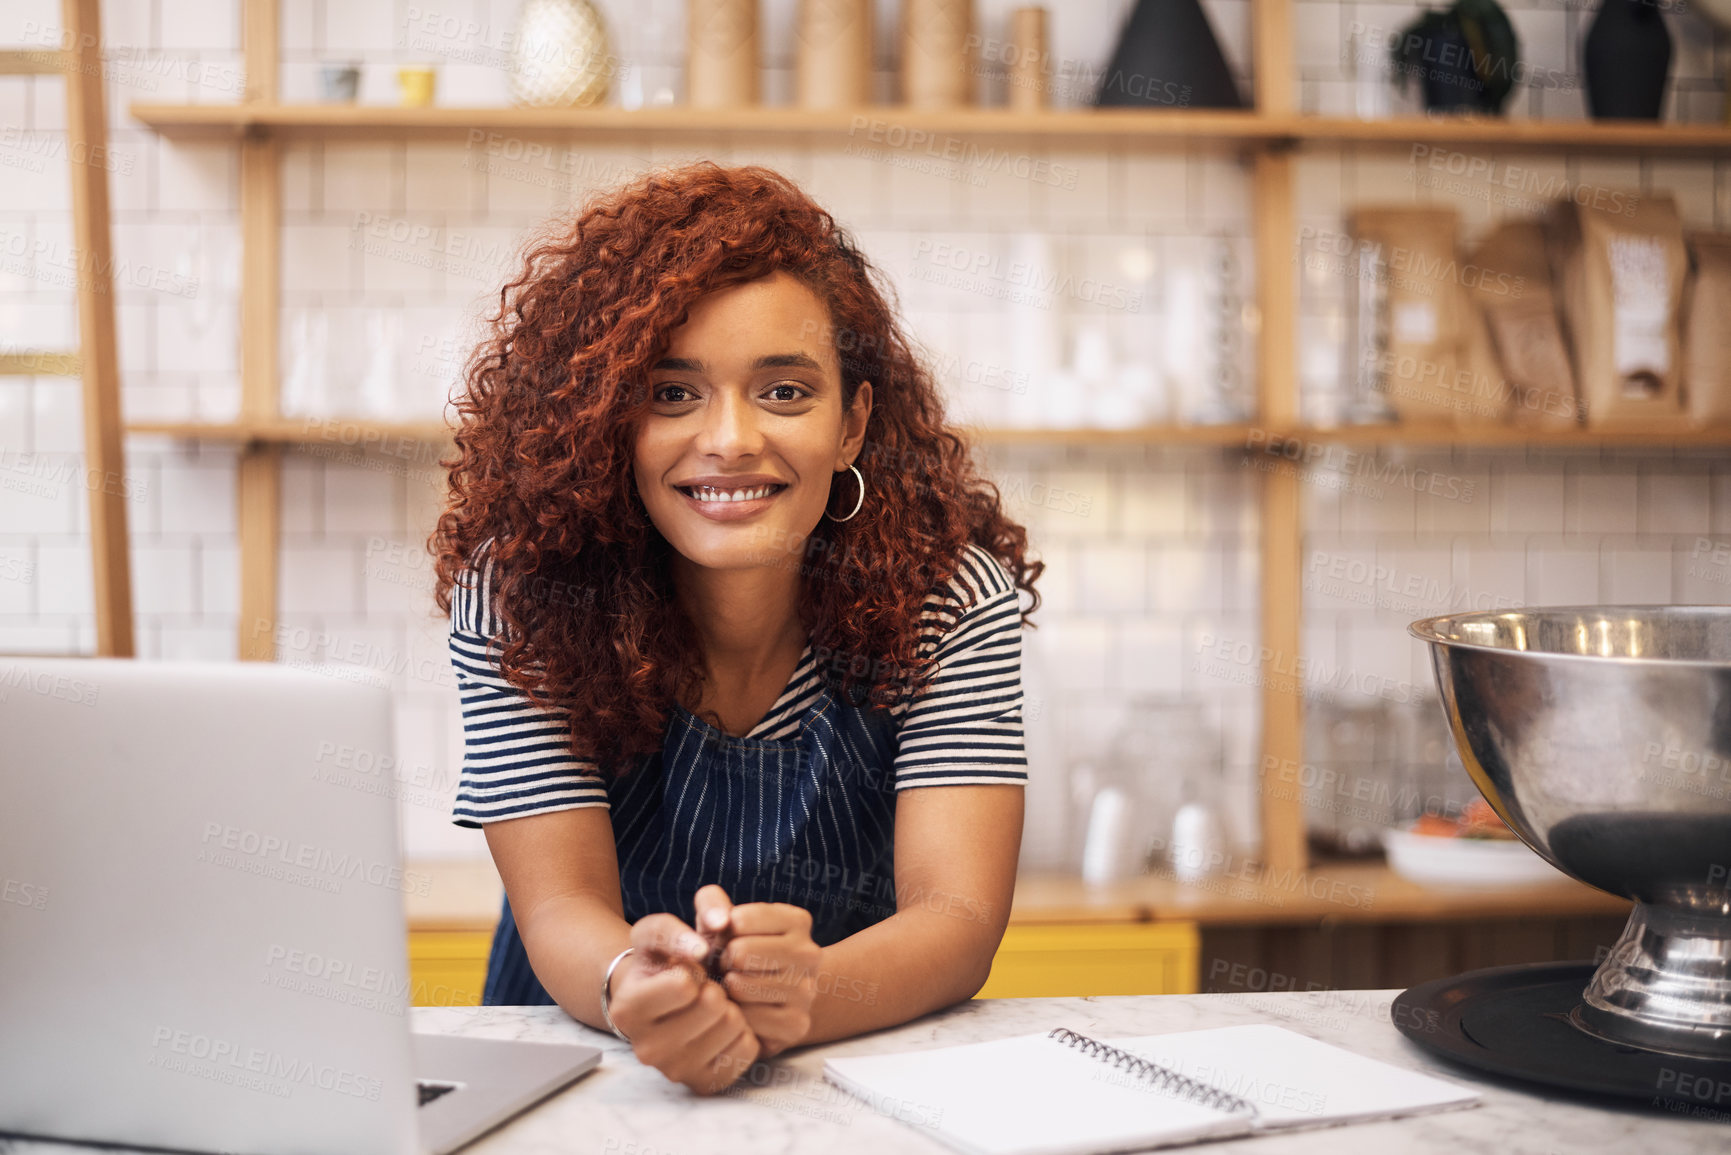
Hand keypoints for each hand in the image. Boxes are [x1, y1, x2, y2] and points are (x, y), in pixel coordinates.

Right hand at [606, 911, 760, 1093]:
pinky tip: (722, 1026)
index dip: (693, 968)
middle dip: (714, 987)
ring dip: (730, 1006)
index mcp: (628, 1010)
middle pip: (713, 1005)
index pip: (684, 984)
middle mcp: (647, 1049)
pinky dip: (744, 1031)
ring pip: (734, 1025)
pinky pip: (750, 1048)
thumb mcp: (658, 932)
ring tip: (710, 1006)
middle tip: (701, 989)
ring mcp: (676, 1071)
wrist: (659, 1002)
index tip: (685, 972)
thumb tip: (718, 922)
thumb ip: (681, 921)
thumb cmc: (661, 964)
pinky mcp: (705, 1083)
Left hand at [695, 884, 821, 1057]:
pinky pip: (747, 1020)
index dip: (721, 934)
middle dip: (722, 962)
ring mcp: (808, 990)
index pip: (739, 920)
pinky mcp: (797, 1024)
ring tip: (732, 989)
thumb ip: (712, 904)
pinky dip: (734, 1018)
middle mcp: (810, 953)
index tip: (728, 942)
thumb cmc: (733, 952)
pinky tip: (741, 1013)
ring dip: (724, 991)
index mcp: (797, 921)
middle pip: (740, 953)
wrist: (760, 999)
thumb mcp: (720, 920)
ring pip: (740, 987)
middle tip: (727, 969)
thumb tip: (720, 922)